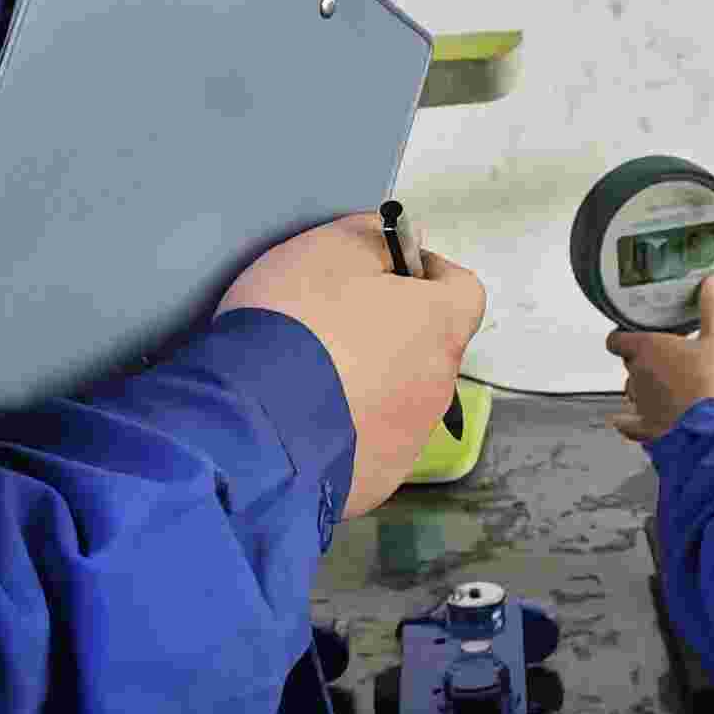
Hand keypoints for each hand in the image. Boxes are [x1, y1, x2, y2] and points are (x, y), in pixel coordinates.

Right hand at [221, 214, 485, 519]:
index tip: (392, 270)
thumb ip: (372, 235)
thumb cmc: (292, 329)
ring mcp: (409, 439)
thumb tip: (393, 240)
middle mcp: (437, 386)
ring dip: (367, 384)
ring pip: (397, 399)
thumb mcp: (326, 248)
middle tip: (336, 322)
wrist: (251, 423)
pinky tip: (301, 417)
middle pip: (427, 347)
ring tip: (309, 375)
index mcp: (438, 325)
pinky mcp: (375, 479)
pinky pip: (367, 444)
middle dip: (391, 332)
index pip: (462, 290)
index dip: (428, 275)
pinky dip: (343, 428)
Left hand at [605, 276, 713, 441]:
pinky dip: (627, 422)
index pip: (617, 339)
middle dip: (643, 362)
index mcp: (648, 349)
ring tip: (664, 388)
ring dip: (643, 388)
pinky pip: (628, 424)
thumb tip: (710, 283)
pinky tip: (625, 421)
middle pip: (629, 364)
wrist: (713, 426)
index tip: (633, 336)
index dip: (623, 337)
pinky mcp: (646, 427)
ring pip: (632, 391)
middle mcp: (637, 375)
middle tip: (665, 360)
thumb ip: (712, 309)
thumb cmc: (712, 381)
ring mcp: (640, 403)